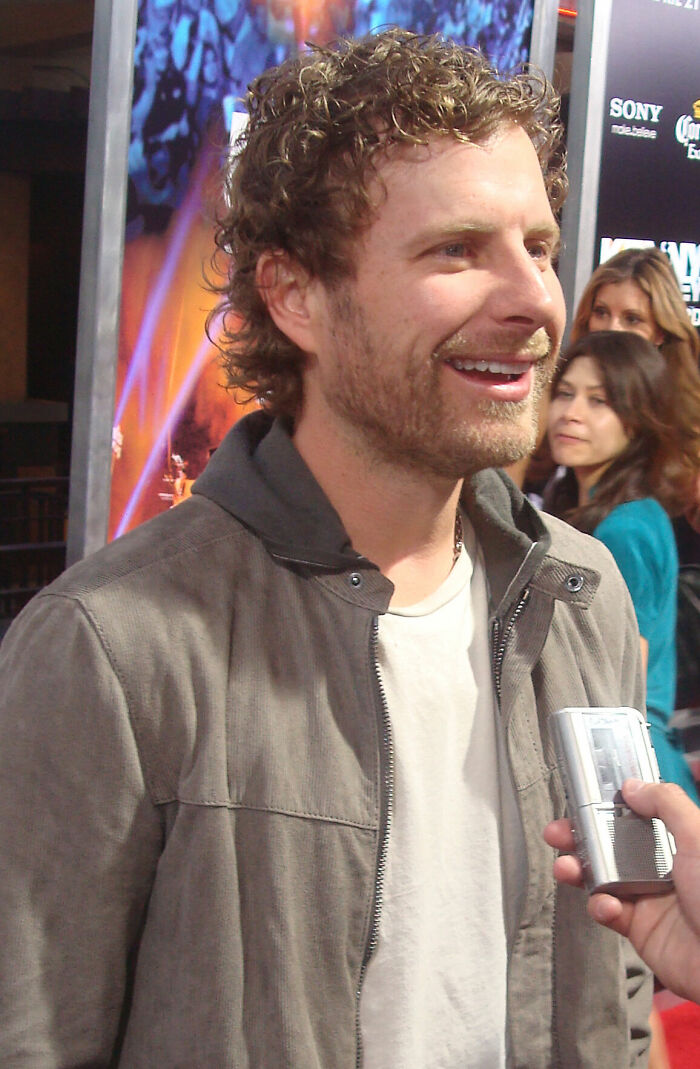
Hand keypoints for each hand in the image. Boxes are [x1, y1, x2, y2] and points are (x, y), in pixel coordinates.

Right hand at [544, 779, 699, 1002]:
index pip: (636, 815)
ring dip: (579, 870)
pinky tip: (606, 905)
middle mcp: (662, 866)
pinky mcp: (641, 928)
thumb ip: (666, 804)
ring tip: (565, 867)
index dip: (607, 806)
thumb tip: (632, 785)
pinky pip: (609, 911)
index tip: (582, 799)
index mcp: (678, 840)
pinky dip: (600, 906)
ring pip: (603, 876)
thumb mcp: (698, 836)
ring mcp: (650, 897)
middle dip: (580, 837)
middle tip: (558, 832)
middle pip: (611, 844)